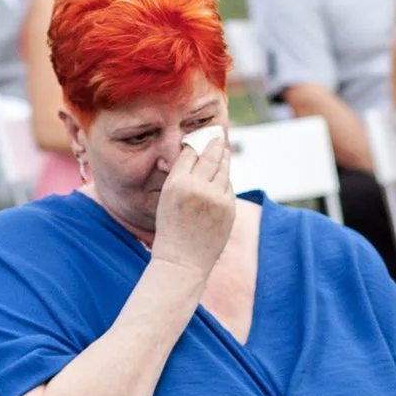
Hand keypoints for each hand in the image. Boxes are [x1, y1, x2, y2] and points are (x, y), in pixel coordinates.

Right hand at [151, 137, 235, 286]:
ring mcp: (215, 198)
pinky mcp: (228, 208)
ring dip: (224, 157)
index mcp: (176, 183)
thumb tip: (198, 155)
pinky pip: (228, 186)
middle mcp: (196, 187)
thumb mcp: (166, 199)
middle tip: (218, 133)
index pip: (190, 152)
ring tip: (224, 149)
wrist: (182, 261)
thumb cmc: (170, 230)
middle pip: (210, 155)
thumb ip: (181, 177)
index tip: (202, 133)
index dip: (197, 141)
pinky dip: (225, 179)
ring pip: (223, 169)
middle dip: (215, 142)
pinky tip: (224, 174)